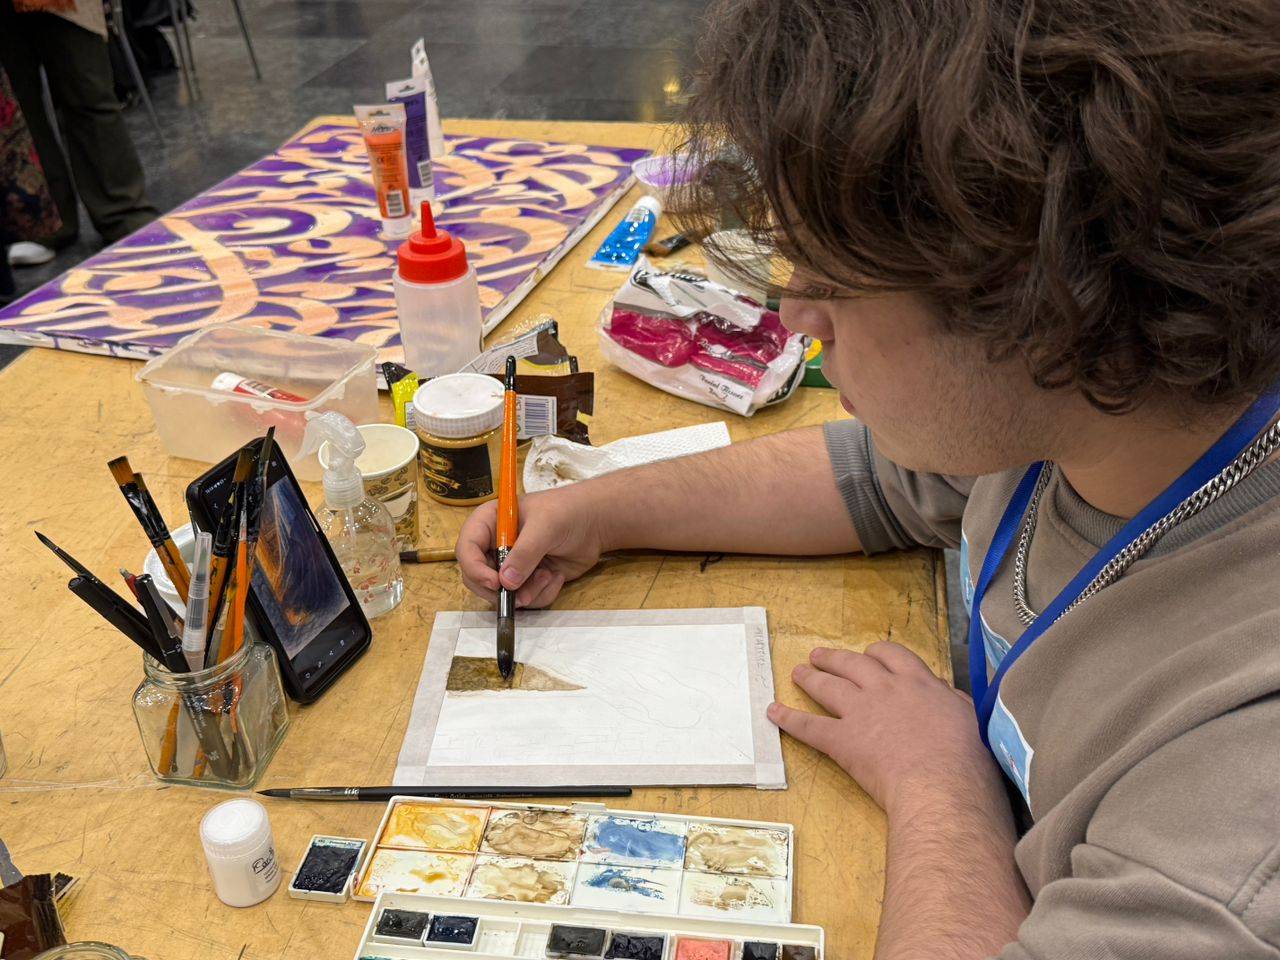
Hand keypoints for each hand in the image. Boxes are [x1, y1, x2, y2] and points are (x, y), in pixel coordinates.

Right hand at [455, 486, 606, 608]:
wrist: (594, 523)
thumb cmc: (567, 512)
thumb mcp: (545, 526)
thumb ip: (525, 553)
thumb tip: (506, 582)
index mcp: (490, 523)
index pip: (466, 549)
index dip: (474, 569)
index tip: (495, 583)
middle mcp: (495, 546)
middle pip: (477, 578)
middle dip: (500, 590)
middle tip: (521, 593)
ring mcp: (511, 566)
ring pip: (503, 595)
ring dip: (528, 592)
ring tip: (549, 574)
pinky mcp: (528, 581)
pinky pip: (526, 599)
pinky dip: (542, 593)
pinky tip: (556, 576)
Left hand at [768, 641, 1001, 811]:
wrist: (941, 784)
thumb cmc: (966, 760)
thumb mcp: (971, 720)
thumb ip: (953, 703)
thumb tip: (947, 696)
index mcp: (919, 683)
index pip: (893, 656)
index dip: (876, 653)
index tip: (869, 654)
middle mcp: (885, 689)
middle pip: (853, 664)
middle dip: (834, 658)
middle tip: (819, 655)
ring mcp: (861, 712)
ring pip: (828, 687)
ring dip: (810, 678)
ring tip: (798, 672)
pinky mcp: (842, 739)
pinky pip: (809, 726)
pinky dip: (789, 718)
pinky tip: (774, 712)